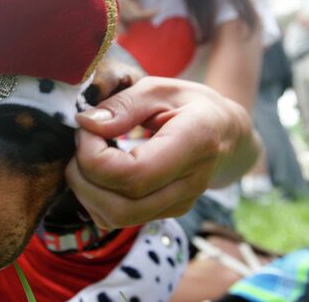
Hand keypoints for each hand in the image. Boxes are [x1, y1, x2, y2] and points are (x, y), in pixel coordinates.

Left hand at [65, 77, 258, 228]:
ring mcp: (179, 204)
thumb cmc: (191, 105)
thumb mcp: (160, 88)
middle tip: (81, 142)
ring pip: (115, 219)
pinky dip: (94, 199)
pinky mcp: (166, 214)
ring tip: (87, 156)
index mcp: (195, 143)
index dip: (95, 157)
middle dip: (83, 178)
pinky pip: (117, 219)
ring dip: (85, 190)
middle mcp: (190, 184)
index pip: (134, 175)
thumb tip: (87, 124)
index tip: (87, 129)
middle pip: (120, 207)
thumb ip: (124, 104)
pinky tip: (97, 172)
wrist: (227, 134)